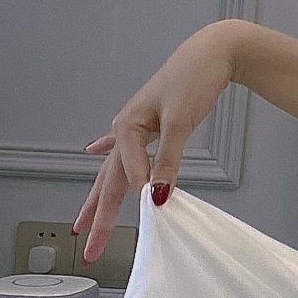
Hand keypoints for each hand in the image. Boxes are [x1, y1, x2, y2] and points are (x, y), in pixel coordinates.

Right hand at [73, 22, 238, 264]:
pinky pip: (122, 145)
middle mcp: (124, 128)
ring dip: (100, 196)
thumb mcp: (180, 121)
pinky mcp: (148, 119)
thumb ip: (168, 160)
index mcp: (127, 128)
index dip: (138, 197)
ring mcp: (135, 124)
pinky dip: (108, 153)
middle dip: (99, 215)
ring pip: (114, 169)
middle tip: (89, 247)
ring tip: (83, 221)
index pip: (129, 174)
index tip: (149, 220)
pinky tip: (92, 152)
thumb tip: (156, 197)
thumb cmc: (195, 79)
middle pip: (110, 179)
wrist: (214, 50)